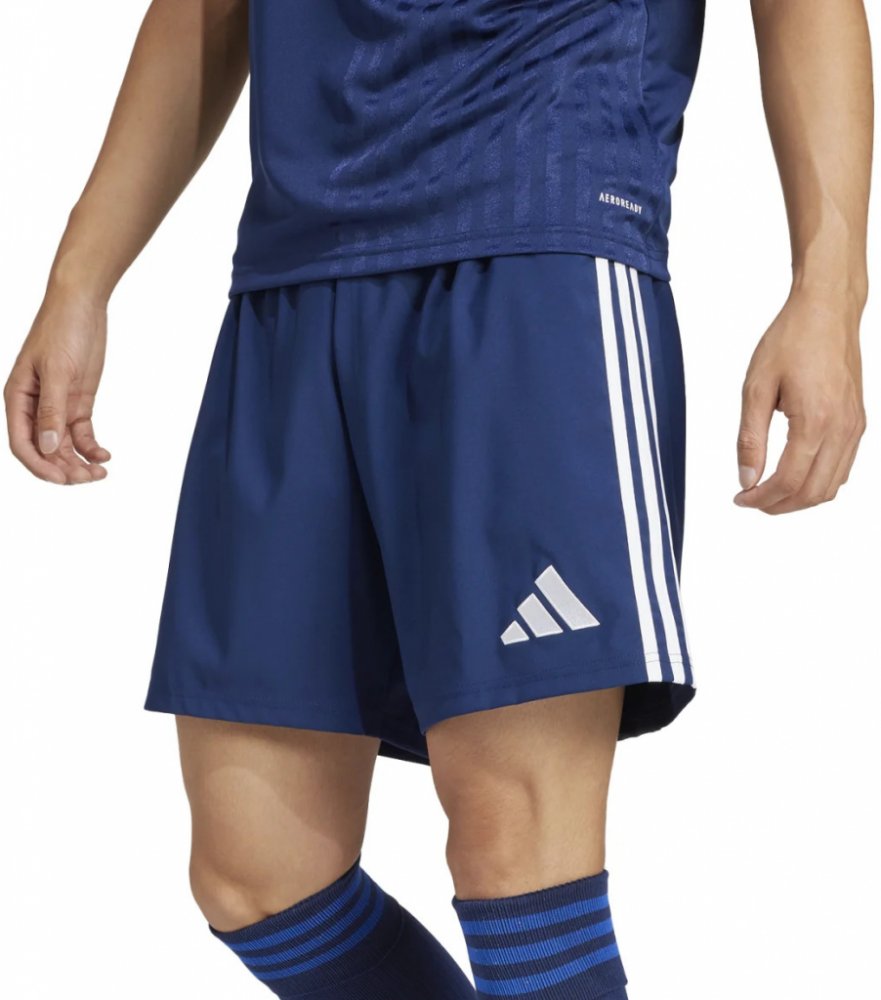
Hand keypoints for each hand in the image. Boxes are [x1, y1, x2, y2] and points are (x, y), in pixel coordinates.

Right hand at [4, 290, 110, 484]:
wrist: (82, 305)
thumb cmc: (62, 330)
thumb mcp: (57, 370)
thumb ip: (52, 410)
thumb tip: (48, 447)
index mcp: (18, 398)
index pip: (22, 443)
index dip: (39, 465)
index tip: (62, 479)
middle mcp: (35, 407)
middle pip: (44, 449)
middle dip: (63, 468)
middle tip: (88, 479)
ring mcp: (57, 406)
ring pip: (64, 446)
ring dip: (79, 463)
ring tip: (100, 473)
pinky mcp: (77, 402)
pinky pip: (82, 434)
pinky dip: (92, 448)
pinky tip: (105, 456)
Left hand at [734, 286, 865, 514]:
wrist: (826, 311)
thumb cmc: (792, 340)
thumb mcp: (756, 388)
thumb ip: (750, 438)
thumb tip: (747, 478)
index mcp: (815, 421)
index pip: (789, 481)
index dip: (762, 498)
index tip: (740, 498)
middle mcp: (842, 428)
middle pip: (813, 492)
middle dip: (779, 505)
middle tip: (752, 500)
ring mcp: (855, 426)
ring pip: (832, 486)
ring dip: (799, 498)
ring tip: (769, 493)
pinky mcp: (858, 421)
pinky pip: (843, 467)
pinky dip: (818, 482)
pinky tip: (794, 476)